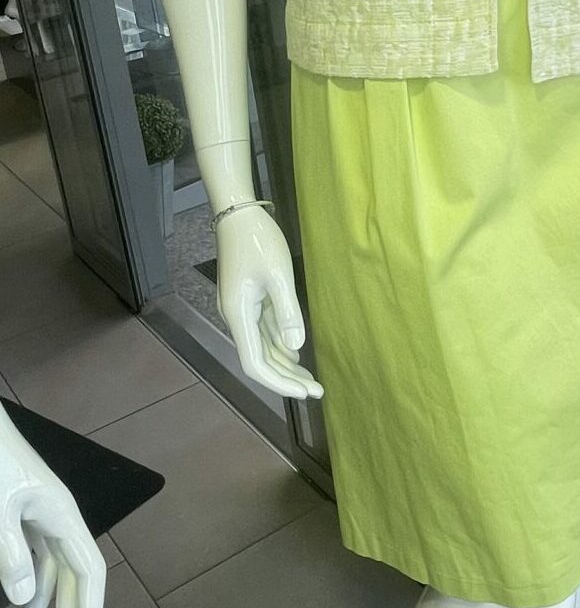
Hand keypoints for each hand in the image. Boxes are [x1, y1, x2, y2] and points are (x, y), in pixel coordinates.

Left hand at [0, 407, 105, 607]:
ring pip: (55, 568)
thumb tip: (28, 598)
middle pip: (75, 574)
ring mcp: (43, 515)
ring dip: (47, 604)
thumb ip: (12, 554)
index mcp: (63, 516)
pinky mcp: (25, 514)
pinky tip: (18, 605)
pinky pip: (36, 555)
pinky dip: (29, 582)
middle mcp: (60, 519)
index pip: (90, 571)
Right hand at [215, 207, 323, 403]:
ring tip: (310, 379)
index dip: (279, 383)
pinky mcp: (247, 299)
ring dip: (284, 364)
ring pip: (262, 346)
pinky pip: (263, 330)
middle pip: (259, 359)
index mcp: (239, 315)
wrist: (237, 213)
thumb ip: (287, 312)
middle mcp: (236, 317)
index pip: (255, 364)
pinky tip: (295, 351)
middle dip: (286, 378)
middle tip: (315, 391)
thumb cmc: (258, 240)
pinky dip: (279, 344)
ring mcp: (240, 309)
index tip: (304, 393)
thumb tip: (296, 347)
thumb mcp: (278, 274)